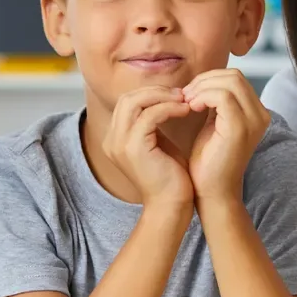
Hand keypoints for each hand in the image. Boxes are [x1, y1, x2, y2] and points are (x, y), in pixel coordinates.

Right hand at [102, 86, 193, 210]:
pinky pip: (149, 116)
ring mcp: (119, 144)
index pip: (126, 102)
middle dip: (155, 92)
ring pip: (134, 103)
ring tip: (183, 101)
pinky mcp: (133, 148)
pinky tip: (185, 111)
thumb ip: (153, 122)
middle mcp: (112, 141)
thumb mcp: (158, 142)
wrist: (171, 205)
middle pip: (127, 99)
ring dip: (162, 97)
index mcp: (115, 139)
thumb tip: (163, 97)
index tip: (175, 96)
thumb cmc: (170, 176)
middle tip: (181, 94)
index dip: (150, 94)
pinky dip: (168, 108)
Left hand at [184, 69, 269, 204]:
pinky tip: (191, 108)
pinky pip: (223, 96)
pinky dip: (203, 96)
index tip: (190, 93)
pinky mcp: (240, 128)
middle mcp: (261, 115)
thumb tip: (204, 81)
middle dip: (206, 80)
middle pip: (235, 76)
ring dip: (202, 87)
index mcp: (255, 113)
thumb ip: (214, 103)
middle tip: (186, 95)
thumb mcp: (213, 124)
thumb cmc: (208, 161)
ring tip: (187, 102)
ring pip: (230, 82)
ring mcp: (253, 121)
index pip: (236, 78)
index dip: (210, 79)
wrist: (212, 192)